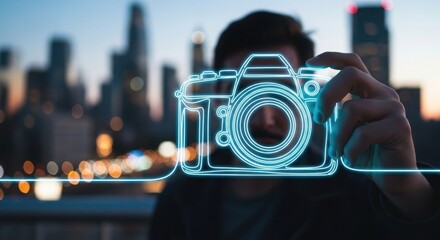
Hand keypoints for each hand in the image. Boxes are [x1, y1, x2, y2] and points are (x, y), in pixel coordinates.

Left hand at [306, 52, 432, 218]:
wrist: (392, 176)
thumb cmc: (364, 150)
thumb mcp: (343, 129)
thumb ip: (331, 112)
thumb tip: (307, 97)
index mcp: (370, 90)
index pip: (352, 63)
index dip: (330, 58)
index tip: (309, 63)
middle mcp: (383, 94)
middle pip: (350, 75)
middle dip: (326, 96)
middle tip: (318, 119)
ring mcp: (394, 108)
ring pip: (352, 109)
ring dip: (337, 135)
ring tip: (337, 152)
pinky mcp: (400, 127)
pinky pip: (363, 134)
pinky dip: (350, 150)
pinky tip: (351, 160)